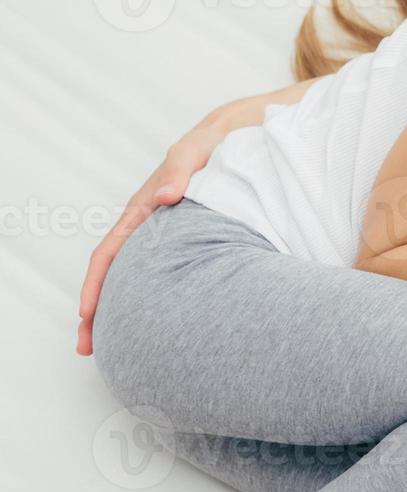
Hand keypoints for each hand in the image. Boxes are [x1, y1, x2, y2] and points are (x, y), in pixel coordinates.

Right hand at [76, 123, 226, 354]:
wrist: (234, 141)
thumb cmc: (209, 146)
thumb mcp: (192, 152)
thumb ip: (180, 171)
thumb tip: (165, 197)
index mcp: (143, 212)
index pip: (109, 253)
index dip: (96, 285)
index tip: (87, 314)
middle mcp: (150, 229)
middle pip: (117, 277)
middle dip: (100, 313)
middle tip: (90, 349)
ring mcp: (169, 239)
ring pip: (139, 282)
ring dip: (125, 313)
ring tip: (121, 349)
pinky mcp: (190, 244)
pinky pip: (166, 277)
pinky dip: (155, 301)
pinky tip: (164, 324)